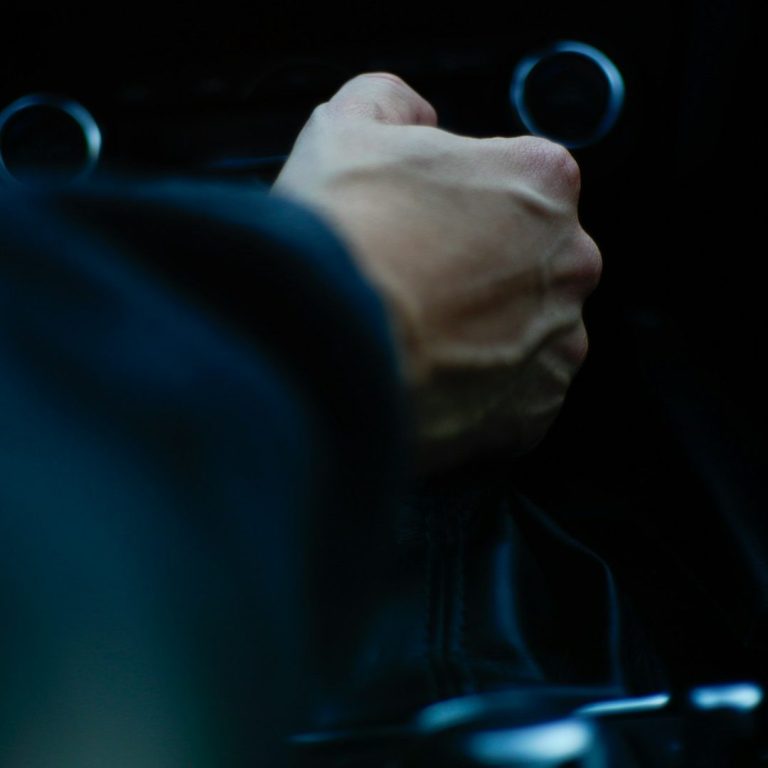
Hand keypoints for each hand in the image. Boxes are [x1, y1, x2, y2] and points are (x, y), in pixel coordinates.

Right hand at [272, 73, 601, 469]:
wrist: (321, 346)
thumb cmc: (340, 240)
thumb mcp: (345, 128)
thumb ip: (390, 102)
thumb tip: (411, 116)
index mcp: (540, 183)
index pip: (515, 179)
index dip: (460, 197)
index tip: (421, 220)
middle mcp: (568, 263)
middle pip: (528, 258)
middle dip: (481, 265)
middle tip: (415, 280)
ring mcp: (556, 343)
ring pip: (528, 329)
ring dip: (486, 330)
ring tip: (420, 336)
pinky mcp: (533, 411)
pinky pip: (516, 395)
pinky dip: (483, 390)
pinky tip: (434, 378)